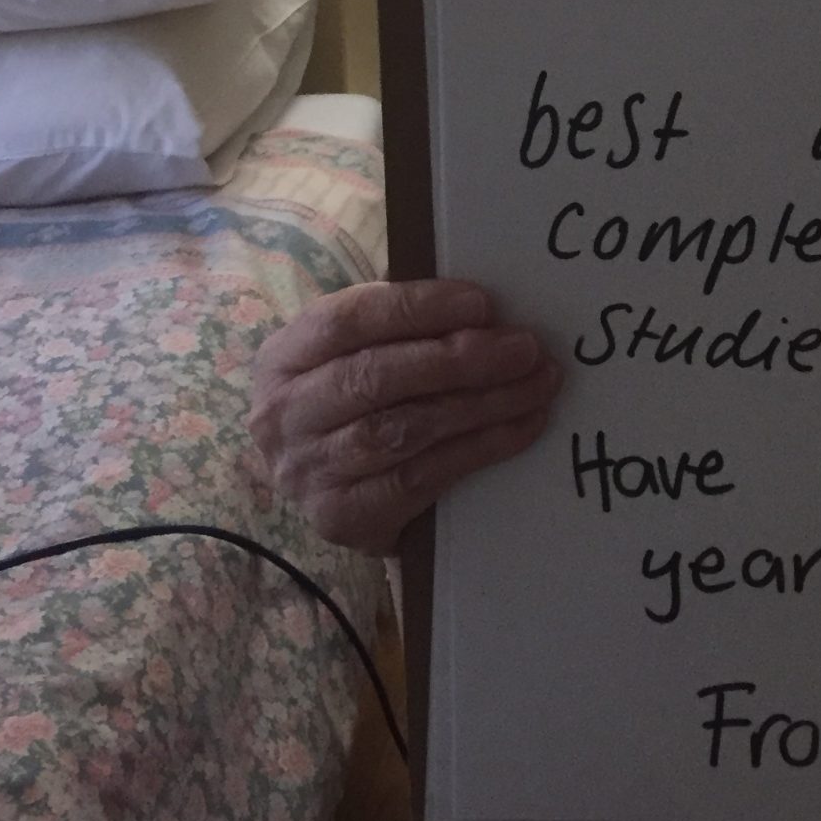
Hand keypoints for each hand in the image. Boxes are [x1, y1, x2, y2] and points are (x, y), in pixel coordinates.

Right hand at [250, 280, 561, 554]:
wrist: (330, 486)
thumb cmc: (357, 398)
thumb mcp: (358, 352)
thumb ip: (403, 325)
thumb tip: (484, 309)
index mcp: (284, 356)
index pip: (348, 320)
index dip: (417, 308)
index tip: (482, 303)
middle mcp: (284, 415)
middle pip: (375, 378)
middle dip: (459, 360)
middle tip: (524, 348)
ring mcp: (307, 472)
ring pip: (403, 430)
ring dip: (481, 405)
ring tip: (536, 384)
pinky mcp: (341, 517)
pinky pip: (419, 479)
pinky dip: (478, 450)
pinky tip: (520, 428)